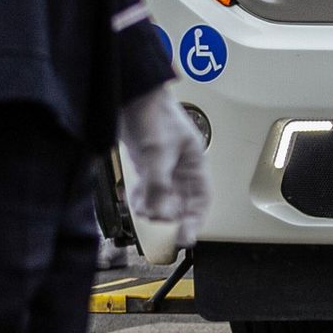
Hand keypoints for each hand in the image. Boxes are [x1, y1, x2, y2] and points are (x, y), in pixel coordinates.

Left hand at [115, 84, 209, 262]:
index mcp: (194, 162)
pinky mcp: (146, 165)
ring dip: (154, 210)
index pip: (201, 198)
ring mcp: (162, 166)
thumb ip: (158, 184)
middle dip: (171, 219)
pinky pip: (147, 190)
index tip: (185, 238)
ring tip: (145, 216)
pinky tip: (134, 202)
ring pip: (162, 198)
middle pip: (181, 202)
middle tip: (161, 235)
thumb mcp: (158, 151)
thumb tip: (159, 212)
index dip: (195, 220)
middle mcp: (180, 167)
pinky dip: (141, 199)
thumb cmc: (154, 113)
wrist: (130, 94)